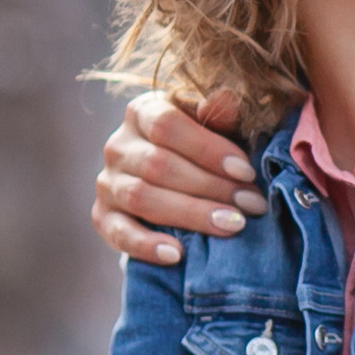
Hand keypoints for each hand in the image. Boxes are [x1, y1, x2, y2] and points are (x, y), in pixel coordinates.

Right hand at [92, 90, 266, 263]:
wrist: (174, 177)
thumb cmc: (202, 146)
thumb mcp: (216, 125)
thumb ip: (222, 114)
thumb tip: (228, 99)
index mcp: (143, 111)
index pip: (167, 125)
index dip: (208, 149)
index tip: (246, 172)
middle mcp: (118, 144)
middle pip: (158, 165)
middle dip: (211, 187)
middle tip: (251, 204)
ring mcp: (107, 181)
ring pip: (142, 197)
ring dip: (190, 214)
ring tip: (231, 226)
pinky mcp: (102, 216)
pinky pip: (118, 233)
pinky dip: (147, 246)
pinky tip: (178, 255)